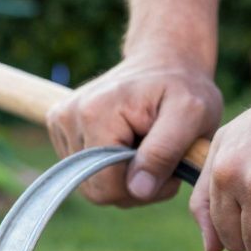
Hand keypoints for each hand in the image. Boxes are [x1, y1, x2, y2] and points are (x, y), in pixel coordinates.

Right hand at [46, 51, 222, 206]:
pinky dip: (109, 167)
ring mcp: (60, 120)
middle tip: (160, 164)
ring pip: (88, 183)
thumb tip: (137, 190)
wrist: (164, 60)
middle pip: (93, 189)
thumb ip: (164, 152)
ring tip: (145, 150)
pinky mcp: (59, 124)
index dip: (141, 191)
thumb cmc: (183, 87)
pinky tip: (128, 145)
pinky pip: (82, 170)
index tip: (170, 170)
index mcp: (95, 114)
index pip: (105, 186)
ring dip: (122, 178)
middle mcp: (68, 116)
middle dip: (131, 187)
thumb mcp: (192, 115)